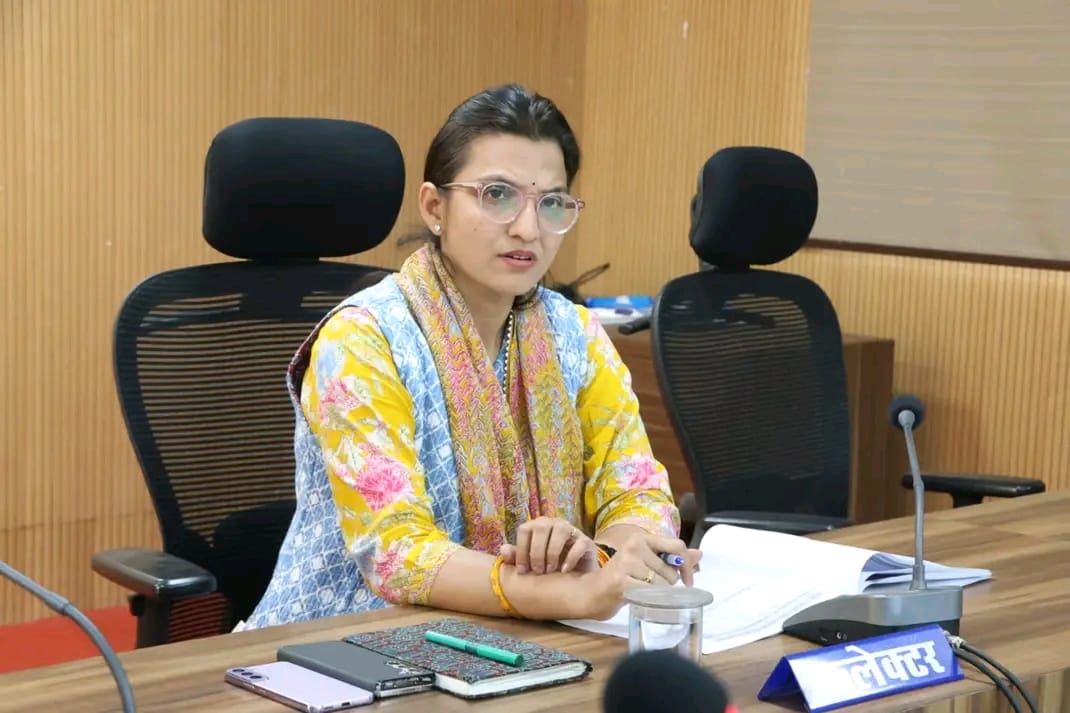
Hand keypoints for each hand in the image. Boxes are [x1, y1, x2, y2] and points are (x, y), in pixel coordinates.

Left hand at [499, 517, 597, 574]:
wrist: (577, 575)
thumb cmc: (549, 566)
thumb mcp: (531, 563)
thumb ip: (516, 557)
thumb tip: (502, 550)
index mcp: (538, 526)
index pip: (525, 530)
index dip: (521, 550)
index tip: (522, 571)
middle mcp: (554, 523)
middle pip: (541, 527)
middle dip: (536, 552)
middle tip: (538, 571)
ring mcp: (572, 530)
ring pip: (560, 532)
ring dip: (552, 553)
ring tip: (549, 571)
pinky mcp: (586, 541)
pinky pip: (579, 544)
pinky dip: (570, 558)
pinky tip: (564, 571)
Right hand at [578, 532, 702, 619]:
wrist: (594, 592)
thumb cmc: (623, 577)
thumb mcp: (649, 563)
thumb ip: (673, 558)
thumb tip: (699, 554)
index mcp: (642, 537)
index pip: (677, 545)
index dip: (687, 565)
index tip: (688, 581)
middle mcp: (634, 545)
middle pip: (671, 570)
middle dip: (668, 584)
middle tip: (651, 587)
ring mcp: (626, 561)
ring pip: (663, 583)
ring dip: (658, 594)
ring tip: (642, 591)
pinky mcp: (621, 579)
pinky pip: (651, 592)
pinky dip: (651, 599)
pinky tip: (639, 597)